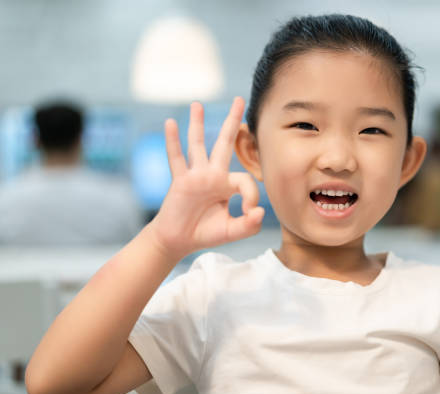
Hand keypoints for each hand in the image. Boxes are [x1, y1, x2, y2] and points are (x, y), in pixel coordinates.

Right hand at [148, 97, 263, 258]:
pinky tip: (170, 122)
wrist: (178, 240)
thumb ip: (248, 226)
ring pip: (198, 145)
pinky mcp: (180, 181)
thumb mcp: (232, 231)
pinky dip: (172, 141)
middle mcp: (212, 175)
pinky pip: (176, 158)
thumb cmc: (205, 233)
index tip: (251, 212)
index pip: (245, 179)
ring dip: (197, 124)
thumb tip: (260, 213)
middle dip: (232, 121)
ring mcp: (195, 176)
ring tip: (197, 104)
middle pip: (224, 143)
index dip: (252, 195)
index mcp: (227, 184)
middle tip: (239, 99)